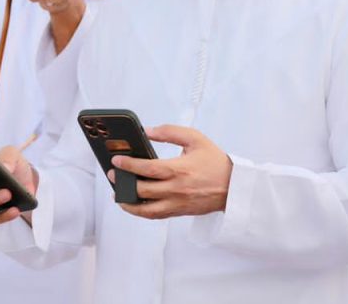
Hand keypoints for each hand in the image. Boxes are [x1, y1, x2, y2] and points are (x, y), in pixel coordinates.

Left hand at [109, 125, 232, 219]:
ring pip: (146, 210)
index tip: (116, 160)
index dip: (129, 165)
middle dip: (123, 183)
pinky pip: (156, 215)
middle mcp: (176, 189)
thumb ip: (170, 132)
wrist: (234, 186)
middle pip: (142, 191)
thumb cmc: (214, 161)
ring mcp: (177, 203)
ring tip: (118, 194)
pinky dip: (141, 211)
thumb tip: (148, 132)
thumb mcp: (195, 138)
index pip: (147, 169)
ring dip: (128, 203)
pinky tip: (134, 204)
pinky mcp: (179, 212)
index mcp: (179, 170)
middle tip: (113, 174)